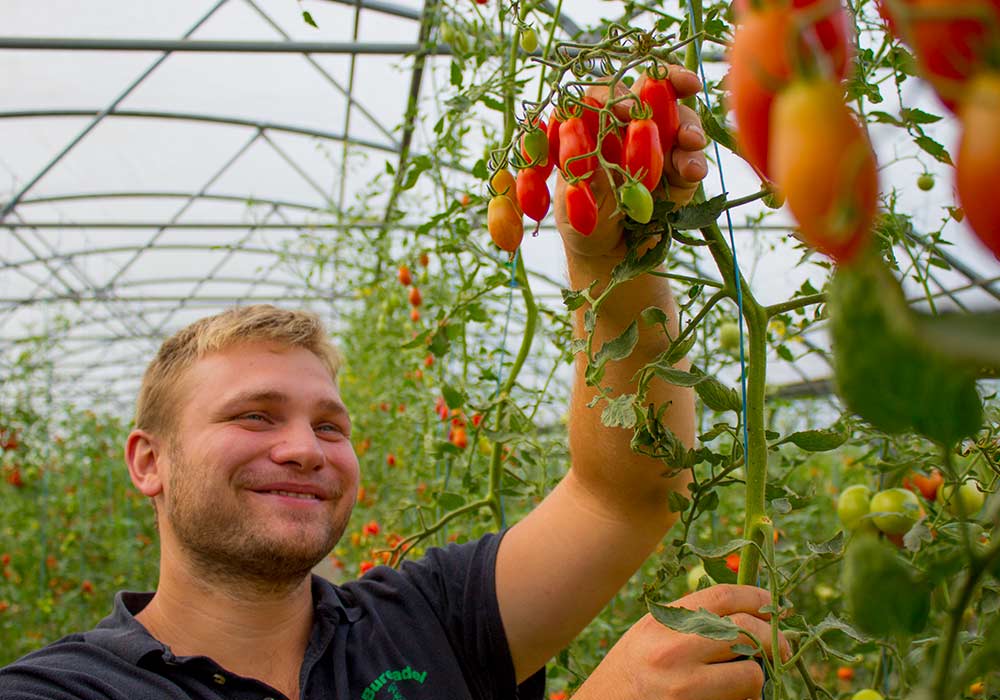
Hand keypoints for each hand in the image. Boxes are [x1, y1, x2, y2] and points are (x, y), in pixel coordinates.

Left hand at [554, 65, 708, 259]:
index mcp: (595, 125)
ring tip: (691, 141)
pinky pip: (693, 156)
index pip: (604, 93)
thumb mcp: (575, 206)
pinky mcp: (682, 168)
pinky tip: (692, 172)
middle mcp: (629, 125)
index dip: (616, 95)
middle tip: (687, 85)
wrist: (612, 254)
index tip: (625, 111)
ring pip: (680, 117)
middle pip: (651, 87)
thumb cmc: (583, 223)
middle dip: (671, 81)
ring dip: (689, 124)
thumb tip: (601, 163)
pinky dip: (695, 160)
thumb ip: (589, 182)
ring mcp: (660, 143)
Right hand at [572, 584, 790, 699]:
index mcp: (664, 621)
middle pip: (746, 631)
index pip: (724, 597)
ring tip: (746, 681)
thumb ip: (688, 620)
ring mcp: (684, 686)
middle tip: (782, 650)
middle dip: (774, 640)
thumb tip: (746, 611)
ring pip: (750, 674)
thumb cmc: (629, 672)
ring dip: (756, 678)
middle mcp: (674, 649)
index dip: (757, 598)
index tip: (774, 607)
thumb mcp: (649, 634)